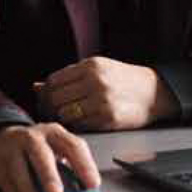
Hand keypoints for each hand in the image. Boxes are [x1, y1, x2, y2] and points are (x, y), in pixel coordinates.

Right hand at [0, 123, 99, 191]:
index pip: (72, 146)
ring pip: (19, 170)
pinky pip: (6, 181)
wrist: (0, 139)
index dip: (84, 165)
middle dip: (49, 175)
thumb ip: (69, 167)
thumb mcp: (55, 149)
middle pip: (40, 154)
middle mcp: (32, 138)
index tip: (92, 184)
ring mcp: (12, 149)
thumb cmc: (37, 149)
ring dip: (30, 191)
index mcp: (54, 133)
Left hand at [36, 56, 178, 130]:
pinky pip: (81, 125)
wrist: (154, 93)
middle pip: (56, 98)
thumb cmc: (123, 80)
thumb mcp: (97, 70)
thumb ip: (68, 77)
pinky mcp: (109, 118)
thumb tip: (36, 87)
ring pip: (65, 113)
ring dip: (61, 118)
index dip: (45, 93)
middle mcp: (95, 81)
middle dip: (49, 108)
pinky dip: (76, 125)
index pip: (54, 80)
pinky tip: (80, 122)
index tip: (44, 100)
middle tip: (50, 113)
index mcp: (90, 66)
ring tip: (65, 118)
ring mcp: (102, 100)